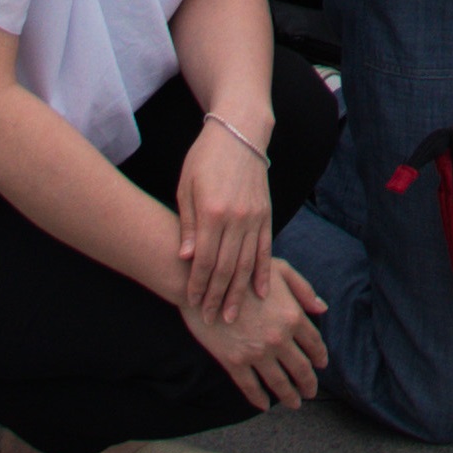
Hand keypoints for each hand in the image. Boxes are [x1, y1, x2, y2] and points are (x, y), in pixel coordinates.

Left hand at [173, 114, 274, 325]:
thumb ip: (188, 225)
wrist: (239, 133)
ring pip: (247, 264)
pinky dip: (263, 273)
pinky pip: (266, 250)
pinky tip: (261, 293)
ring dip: (239, 293)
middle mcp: (236, 219)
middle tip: (212, 320)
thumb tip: (185, 258)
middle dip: (217, 297)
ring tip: (232, 315)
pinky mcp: (267, 214)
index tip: (192, 304)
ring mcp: (255, 218)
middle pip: (226, 268)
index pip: (203, 260)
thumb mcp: (186, 187)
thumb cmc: (205, 159)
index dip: (197, 286)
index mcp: (212, 213)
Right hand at [183, 249, 327, 412]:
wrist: (204, 283)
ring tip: (295, 403)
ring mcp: (256, 353)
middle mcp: (279, 338)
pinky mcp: (234, 362)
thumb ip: (303, 290)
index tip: (321, 365)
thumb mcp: (279, 270)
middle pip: (301, 368)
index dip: (320, 357)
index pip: (314, 343)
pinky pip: (251, 387)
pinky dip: (260, 399)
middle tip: (311, 392)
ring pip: (279, 382)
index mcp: (293, 316)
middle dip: (308, 383)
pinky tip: (265, 405)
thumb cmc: (243, 271)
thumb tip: (322, 309)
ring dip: (290, 397)